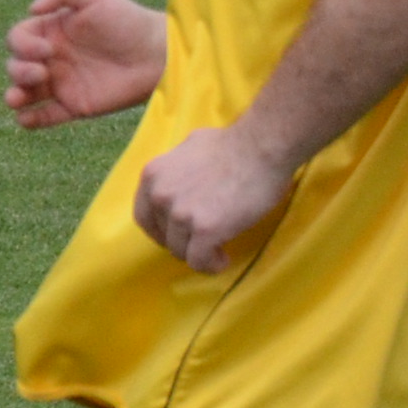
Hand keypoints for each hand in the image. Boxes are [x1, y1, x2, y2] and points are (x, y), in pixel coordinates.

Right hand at [5, 0, 164, 127]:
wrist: (159, 54)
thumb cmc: (129, 20)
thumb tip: (32, 8)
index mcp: (52, 32)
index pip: (18, 39)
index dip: (22, 45)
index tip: (46, 49)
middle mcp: (52, 58)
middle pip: (16, 66)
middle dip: (18, 70)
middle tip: (41, 72)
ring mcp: (62, 83)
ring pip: (23, 93)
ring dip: (14, 96)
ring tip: (17, 98)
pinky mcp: (75, 106)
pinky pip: (44, 116)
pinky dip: (29, 120)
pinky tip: (26, 118)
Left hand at [130, 121, 288, 269]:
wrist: (262, 147)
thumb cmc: (236, 142)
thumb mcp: (192, 146)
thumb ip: (180, 166)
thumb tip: (186, 174)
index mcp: (153, 176)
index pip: (145, 215)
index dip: (160, 230)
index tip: (177, 234)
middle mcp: (160, 196)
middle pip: (164, 235)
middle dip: (182, 241)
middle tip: (202, 242)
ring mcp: (181, 215)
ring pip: (181, 250)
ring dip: (198, 254)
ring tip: (218, 252)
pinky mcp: (204, 230)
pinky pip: (199, 260)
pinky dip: (210, 265)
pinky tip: (222, 261)